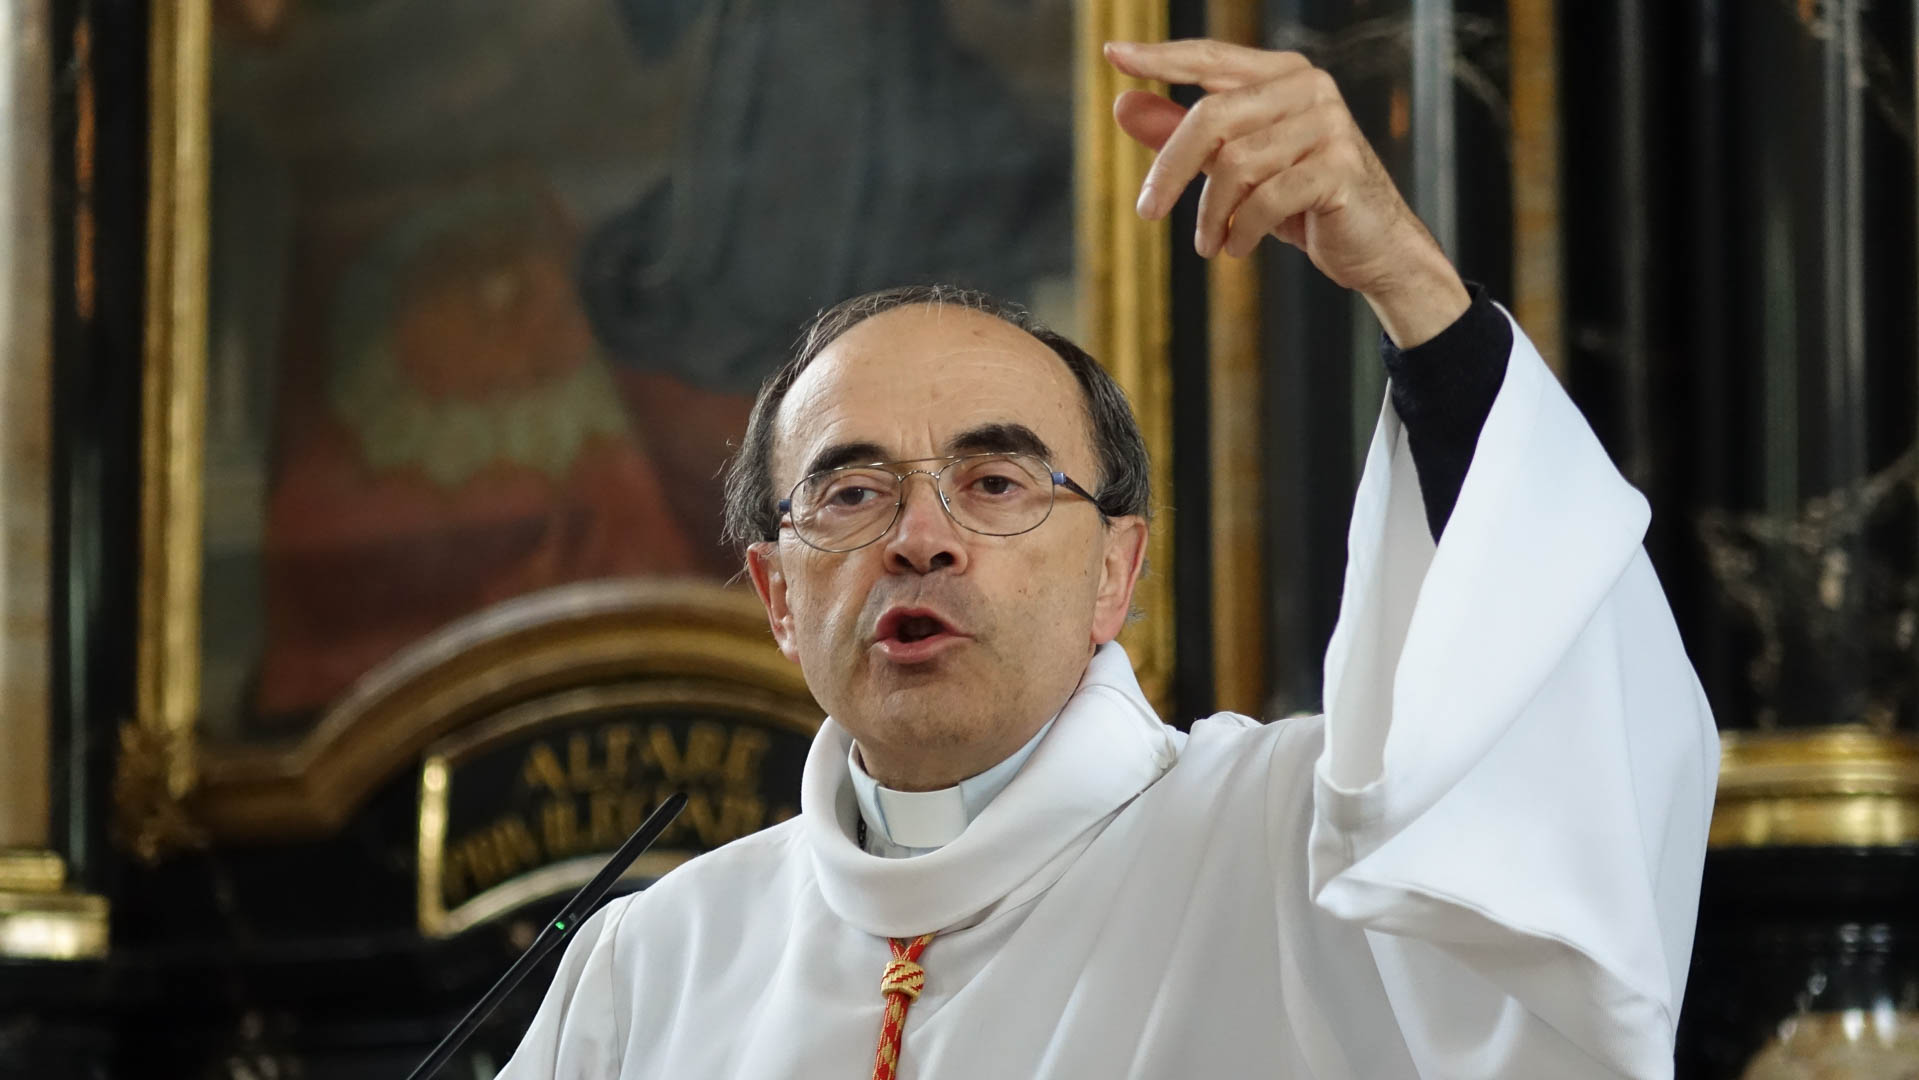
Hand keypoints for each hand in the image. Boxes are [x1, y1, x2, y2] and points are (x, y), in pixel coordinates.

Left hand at [1105, 38, 1468, 346]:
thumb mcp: (1236, 168)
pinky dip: (1242, 229)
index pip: (1212, 58)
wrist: (1373, 246)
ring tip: (1209, 243)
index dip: (1163, 56)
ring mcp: (1329, 124)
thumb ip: (1184, 135)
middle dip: (1171, 169)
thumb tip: (1124, 105)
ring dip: (1211, 214)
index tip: (1115, 54)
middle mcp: (1308, 89)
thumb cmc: (1303, 202)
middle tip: (1147, 210)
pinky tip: (1237, 245)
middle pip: (1213, 117)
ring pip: (1236, 164)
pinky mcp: (1339, 167)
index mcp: (1282, 76)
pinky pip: (1266, 198)